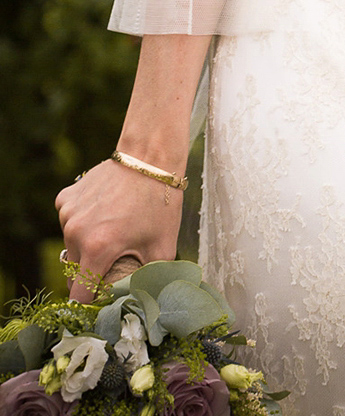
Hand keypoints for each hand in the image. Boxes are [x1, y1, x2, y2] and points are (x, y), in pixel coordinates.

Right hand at [56, 158, 182, 299]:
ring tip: (112, 231)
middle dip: (91, 274)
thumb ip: (153, 279)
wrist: (150, 156)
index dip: (90, 303)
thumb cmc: (159, 202)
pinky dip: (81, 222)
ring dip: (86, 246)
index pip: (79, 296)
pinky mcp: (66, 198)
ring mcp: (68, 214)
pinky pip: (69, 221)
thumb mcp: (163, 246)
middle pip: (75, 272)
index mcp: (97, 249)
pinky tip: (102, 212)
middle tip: (113, 262)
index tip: (101, 301)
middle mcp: (76, 233)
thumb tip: (150, 301)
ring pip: (71, 246)